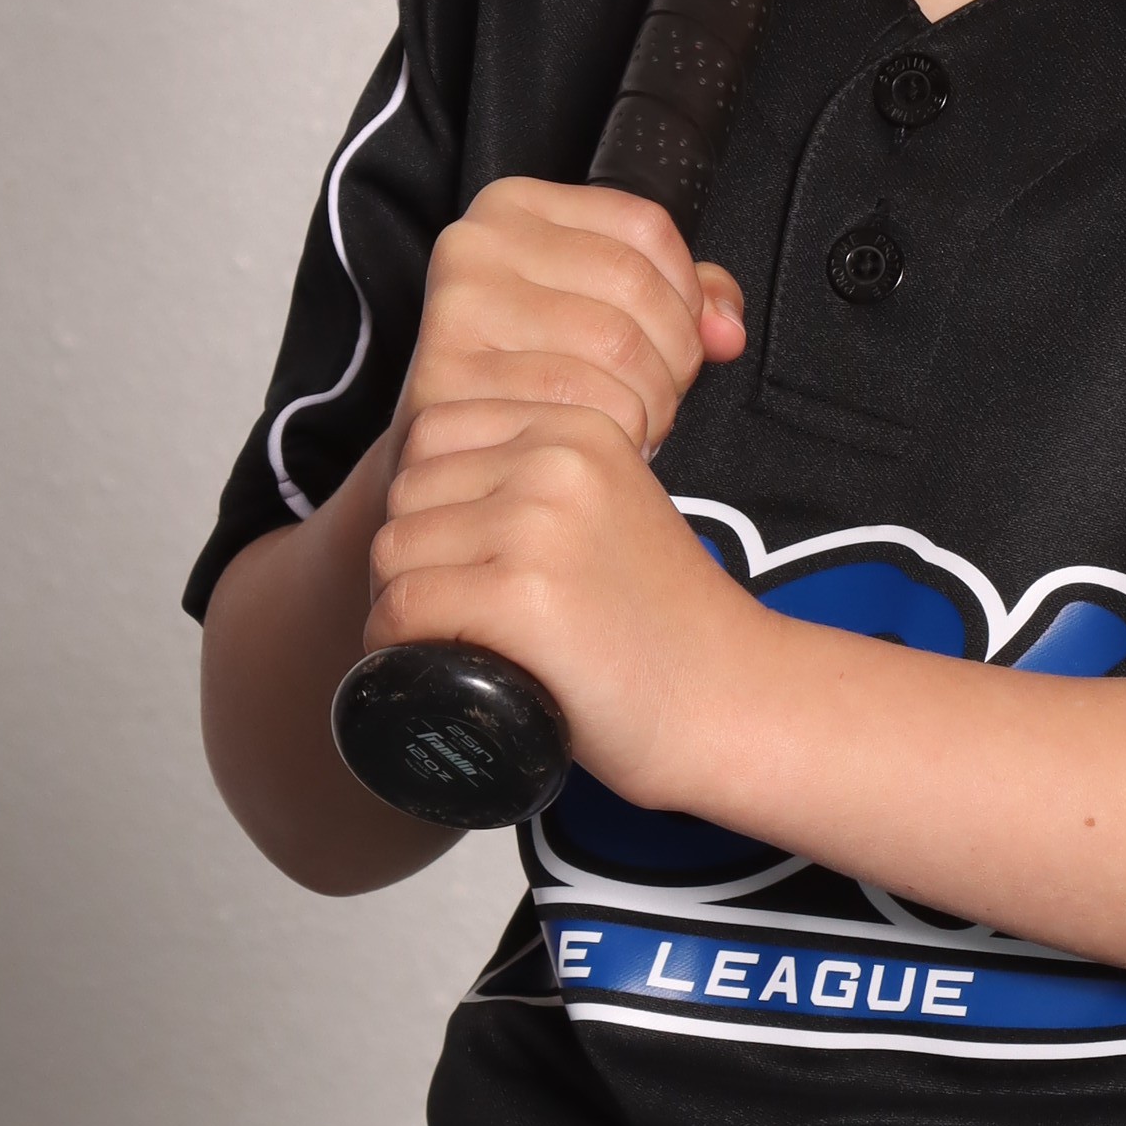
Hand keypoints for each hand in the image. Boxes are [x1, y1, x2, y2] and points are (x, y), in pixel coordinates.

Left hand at [368, 387, 751, 801]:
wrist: (730, 699)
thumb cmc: (662, 623)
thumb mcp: (610, 506)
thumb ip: (540, 478)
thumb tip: (426, 489)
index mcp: (578, 427)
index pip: (434, 432)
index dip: (429, 502)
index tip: (463, 557)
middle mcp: (556, 462)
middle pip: (407, 491)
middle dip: (413, 555)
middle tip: (455, 611)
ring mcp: (537, 526)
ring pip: (394, 551)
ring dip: (402, 604)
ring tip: (453, 640)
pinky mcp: (520, 596)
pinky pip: (403, 609)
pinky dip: (398, 647)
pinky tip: (438, 667)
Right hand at [395, 177, 744, 468]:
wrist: (450, 452)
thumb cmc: (532, 371)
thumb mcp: (601, 307)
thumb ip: (679, 298)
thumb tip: (726, 330)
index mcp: (514, 206)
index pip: (645, 225)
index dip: (688, 292)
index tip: (684, 337)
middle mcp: (476, 244)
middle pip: (635, 286)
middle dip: (675, 357)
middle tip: (663, 397)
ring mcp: (458, 309)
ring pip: (617, 348)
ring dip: (651, 403)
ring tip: (635, 423)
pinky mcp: (449, 379)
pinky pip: (579, 404)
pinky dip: (615, 434)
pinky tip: (599, 443)